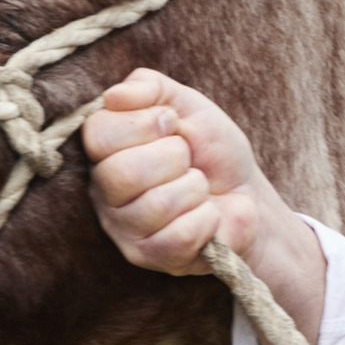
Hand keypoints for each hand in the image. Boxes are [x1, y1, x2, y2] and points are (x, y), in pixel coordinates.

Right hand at [81, 70, 326, 344]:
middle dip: (174, 158)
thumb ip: (149, 87)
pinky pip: (175, 238)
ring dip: (194, 189)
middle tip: (188, 160)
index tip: (172, 125)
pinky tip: (206, 215)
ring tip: (199, 187)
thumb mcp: (187, 104)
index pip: (98, 133)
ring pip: (153, 206)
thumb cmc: (210, 148)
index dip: (144, 124)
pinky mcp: (148, 257)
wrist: (246, 192)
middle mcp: (104, 189)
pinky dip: (205, 220)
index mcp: (105, 148)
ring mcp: (123, 227)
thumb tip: (114, 95)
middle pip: (120, 174)